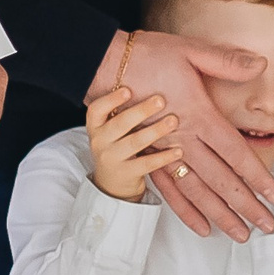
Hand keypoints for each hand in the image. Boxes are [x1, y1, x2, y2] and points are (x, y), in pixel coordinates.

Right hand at [87, 28, 273, 241]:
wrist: (105, 65)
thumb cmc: (148, 55)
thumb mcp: (190, 50)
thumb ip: (227, 61)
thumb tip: (261, 64)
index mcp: (199, 115)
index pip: (235, 153)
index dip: (256, 176)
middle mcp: (183, 139)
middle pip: (220, 180)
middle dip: (245, 205)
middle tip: (267, 225)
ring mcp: (163, 151)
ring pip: (197, 192)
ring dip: (220, 215)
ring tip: (240, 235)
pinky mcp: (147, 156)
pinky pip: (169, 190)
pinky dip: (185, 211)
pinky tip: (201, 228)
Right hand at [87, 84, 184, 200]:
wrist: (110, 184)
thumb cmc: (116, 148)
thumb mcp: (110, 131)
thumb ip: (122, 114)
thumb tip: (152, 91)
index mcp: (95, 127)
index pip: (96, 110)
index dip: (111, 100)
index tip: (128, 90)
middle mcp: (99, 142)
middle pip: (120, 124)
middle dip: (141, 111)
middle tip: (161, 100)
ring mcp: (112, 159)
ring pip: (135, 142)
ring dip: (156, 130)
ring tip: (173, 121)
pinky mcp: (126, 174)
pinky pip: (147, 164)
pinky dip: (164, 157)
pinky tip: (178, 150)